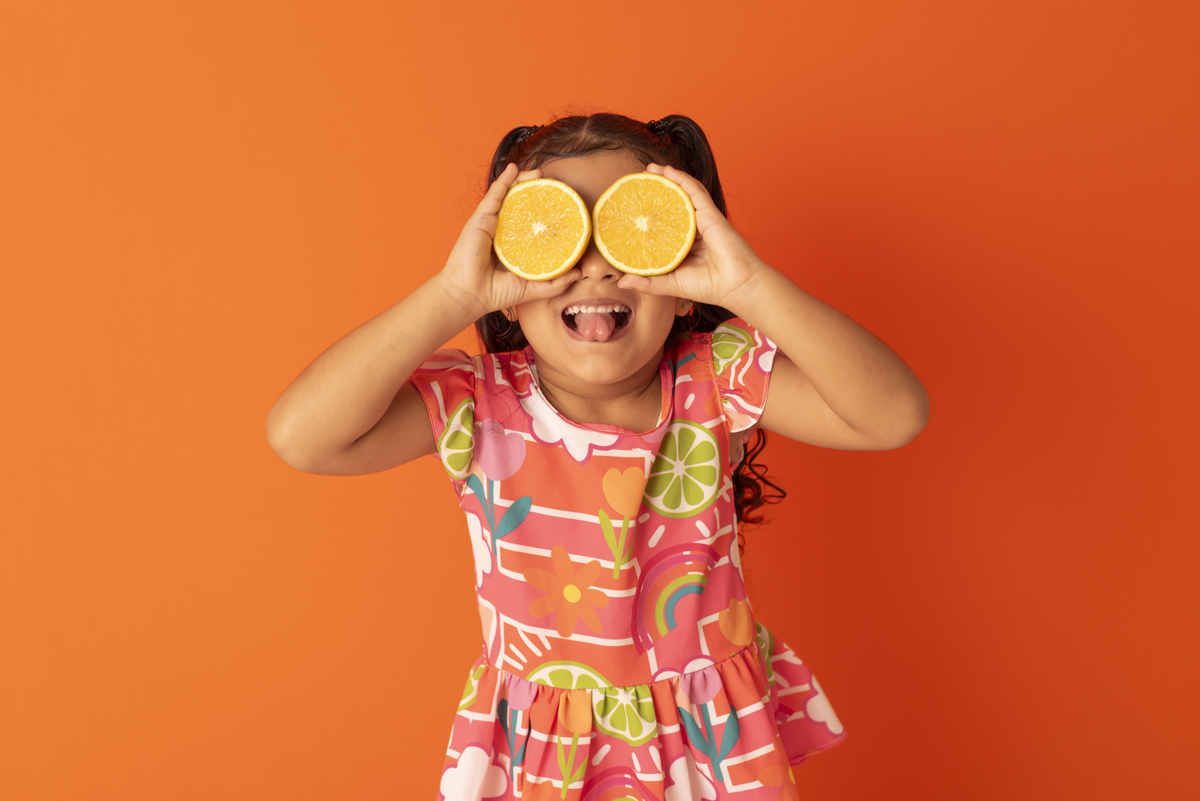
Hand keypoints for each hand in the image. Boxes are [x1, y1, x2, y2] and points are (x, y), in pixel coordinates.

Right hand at [440, 163, 581, 318]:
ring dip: (522, 180)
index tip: (559, 204)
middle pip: (520, 205)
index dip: (543, 211)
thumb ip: (557, 281)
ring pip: (508, 195)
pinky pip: (494, 195)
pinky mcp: (480, 219)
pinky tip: (513, 168)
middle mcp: (501, 231)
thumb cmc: (497, 293)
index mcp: (512, 245)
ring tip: (540, 173)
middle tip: (552, 183)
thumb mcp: (534, 287)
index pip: (529, 222)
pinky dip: (504, 180)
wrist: (471, 294)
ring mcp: (490, 224)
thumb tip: (580, 272)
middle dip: (535, 191)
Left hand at [615, 164, 770, 312]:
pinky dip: (681, 179)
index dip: (648, 213)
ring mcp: (702, 220)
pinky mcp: (711, 213)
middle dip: (655, 191)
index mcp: (682, 244)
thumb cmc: (708, 286)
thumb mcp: (669, 284)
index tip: (631, 206)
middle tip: (637, 182)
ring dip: (666, 178)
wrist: (737, 285)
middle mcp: (691, 229)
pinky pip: (694, 191)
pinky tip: (667, 171)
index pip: (662, 225)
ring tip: (650, 169)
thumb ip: (647, 282)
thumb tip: (621, 282)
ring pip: (682, 193)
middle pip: (671, 205)